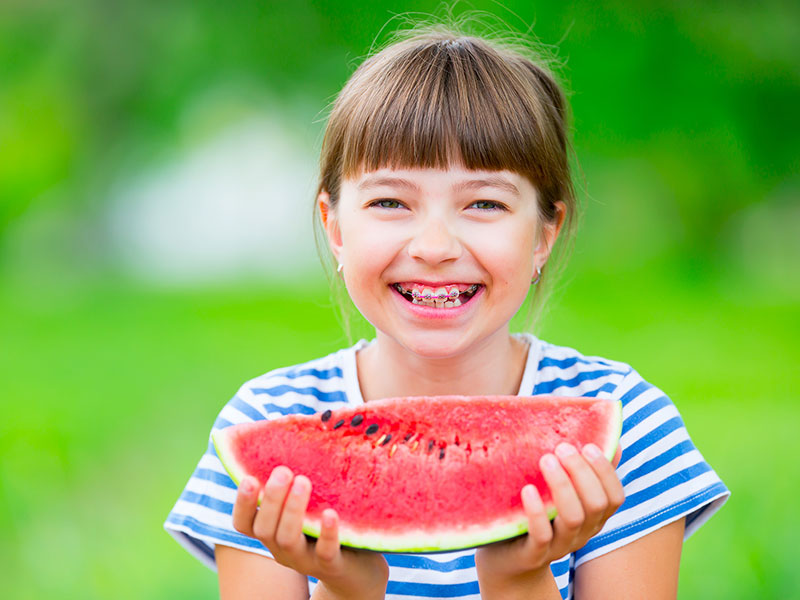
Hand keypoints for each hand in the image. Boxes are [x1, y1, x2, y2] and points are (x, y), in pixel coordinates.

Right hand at [232, 466, 388, 599]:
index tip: (248, 477)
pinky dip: (326, 533)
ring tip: (303, 482)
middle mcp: (283, 548)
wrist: (360, 568)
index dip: (241, 503)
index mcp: (273, 532)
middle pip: (265, 529)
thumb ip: (296, 481)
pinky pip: (325, 553)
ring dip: (292, 510)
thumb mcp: (309, 505)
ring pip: (288, 540)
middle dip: (271, 499)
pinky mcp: (332, 565)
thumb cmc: (327, 525)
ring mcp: (305, 560)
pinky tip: (330, 513)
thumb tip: (292, 426)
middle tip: (283, 471)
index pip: (244, 523)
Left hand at [475, 442, 623, 589]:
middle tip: (562, 447)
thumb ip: (583, 472)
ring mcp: (560, 545)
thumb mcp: (560, 494)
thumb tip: (613, 441)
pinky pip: (542, 535)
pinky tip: (528, 489)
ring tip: (546, 459)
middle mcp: (582, 533)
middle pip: (596, 504)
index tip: (588, 446)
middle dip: (581, 472)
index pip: (615, 497)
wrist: (507, 559)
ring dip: (562, 486)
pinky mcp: (534, 554)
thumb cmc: (536, 515)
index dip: (606, 471)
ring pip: (573, 518)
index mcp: (593, 517)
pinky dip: (537, 511)